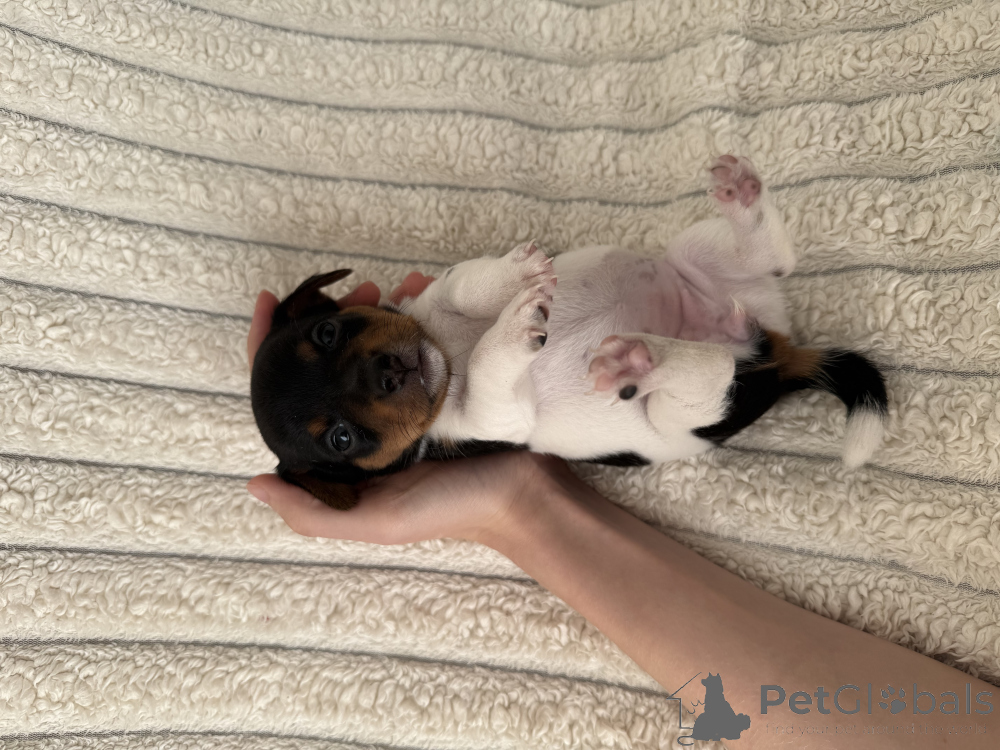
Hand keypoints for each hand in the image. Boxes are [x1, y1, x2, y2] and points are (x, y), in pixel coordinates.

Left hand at [246, 270, 553, 544]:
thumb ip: (313, 513)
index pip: (290, 395)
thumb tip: (253, 482)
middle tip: (355, 289)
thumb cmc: (448, 512)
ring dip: (370, 310)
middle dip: (330, 317)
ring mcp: (396, 401)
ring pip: (367, 344)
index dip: (270, 350)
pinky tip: (417, 289)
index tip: (270, 302)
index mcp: (340, 453)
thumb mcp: (376, 522)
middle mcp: (362, 423)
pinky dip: (409, 315)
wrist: (522, 495)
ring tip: (384, 289)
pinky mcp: (431, 386)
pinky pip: (408, 343)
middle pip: (327, 361)